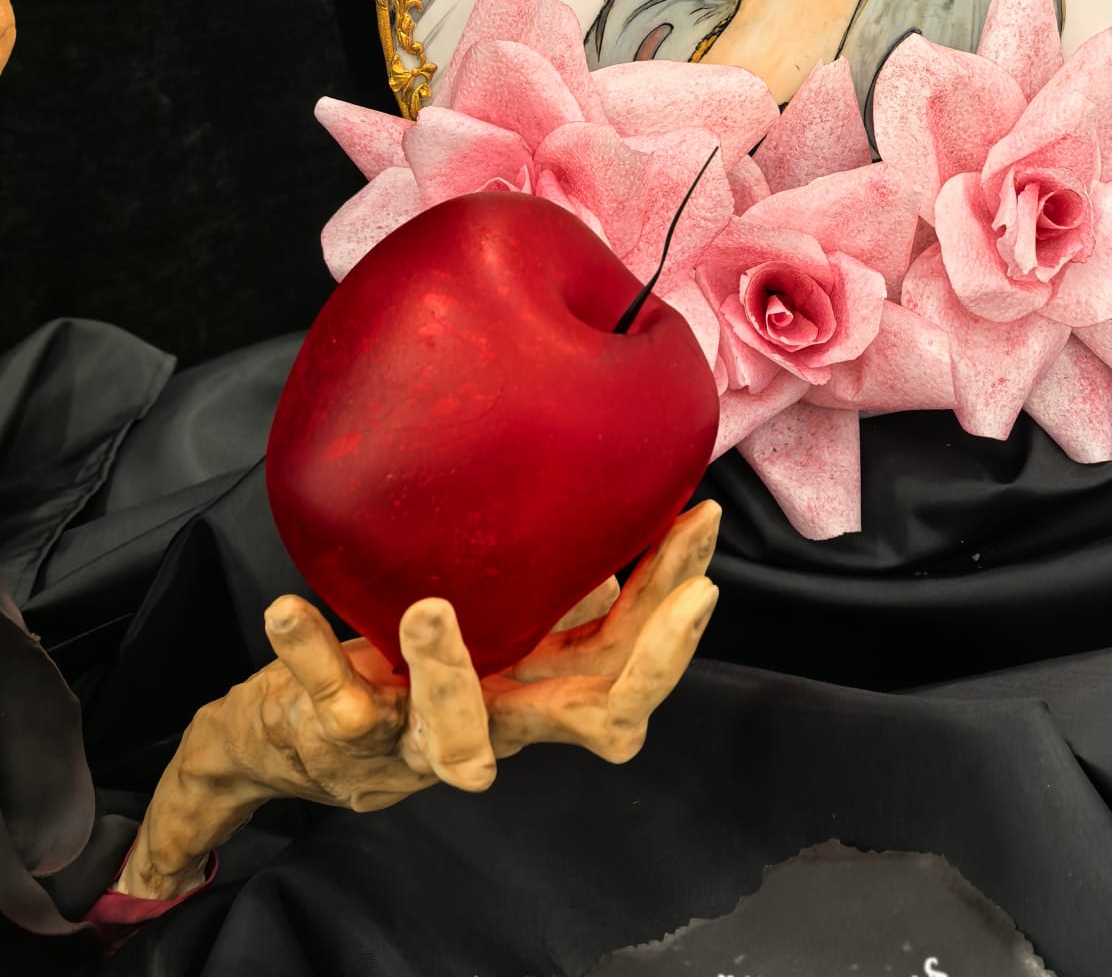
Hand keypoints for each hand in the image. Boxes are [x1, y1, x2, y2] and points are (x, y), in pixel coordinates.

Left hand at [114, 501, 719, 898]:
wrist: (297, 739)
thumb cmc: (410, 664)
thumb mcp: (496, 623)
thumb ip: (555, 582)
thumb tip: (612, 493)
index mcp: (538, 685)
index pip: (629, 655)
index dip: (677, 604)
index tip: (702, 521)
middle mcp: (497, 720)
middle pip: (593, 714)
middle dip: (651, 661)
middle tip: (688, 595)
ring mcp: (420, 736)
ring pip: (453, 735)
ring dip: (447, 675)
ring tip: (430, 608)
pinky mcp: (343, 733)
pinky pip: (331, 698)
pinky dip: (309, 653)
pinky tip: (288, 608)